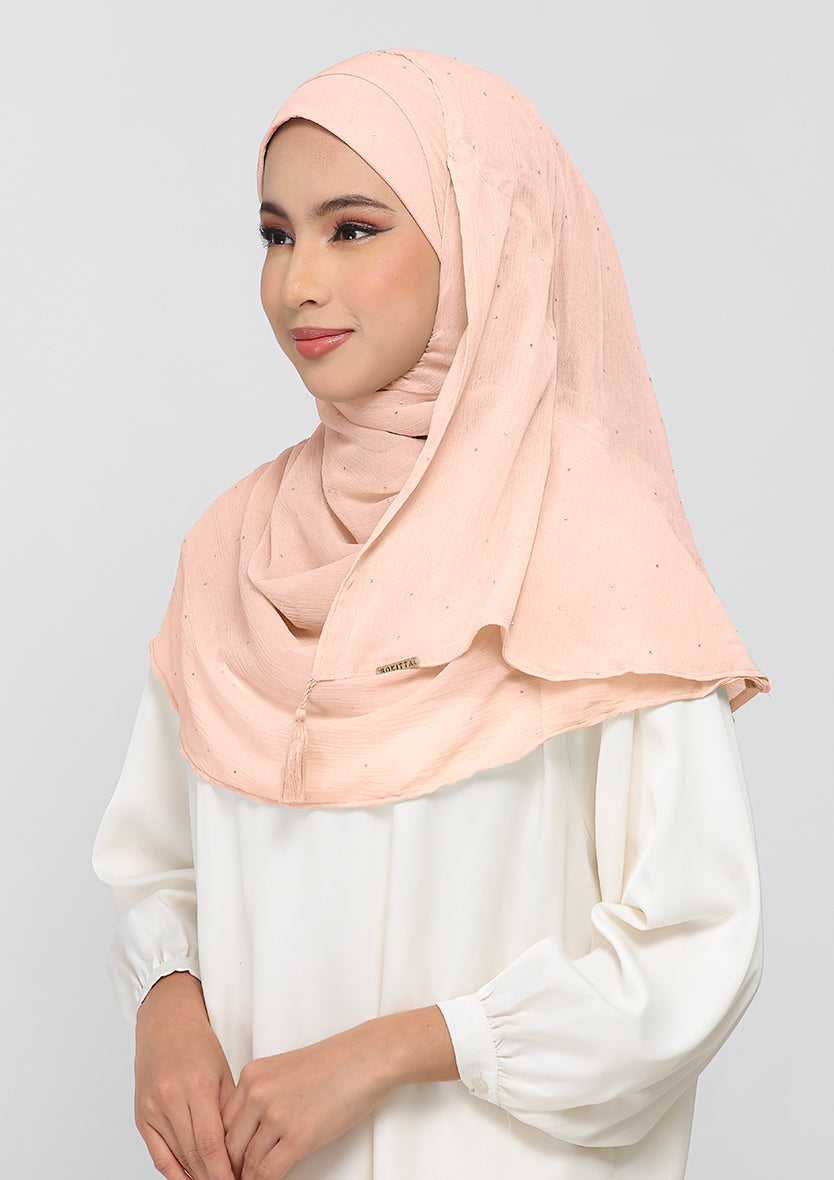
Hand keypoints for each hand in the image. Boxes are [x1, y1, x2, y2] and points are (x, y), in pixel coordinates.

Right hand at [134, 971, 236, 1179]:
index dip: (224, 1170)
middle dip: (214, 1176)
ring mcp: (152, 1108)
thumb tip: (239, 1150)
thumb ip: (229, 1111)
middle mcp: (171, 1098)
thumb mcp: (223, 1072)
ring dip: (197, 1176)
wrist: (166, 1023)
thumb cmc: (198, 1044)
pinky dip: (173, 1172)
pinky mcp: (141, 1116)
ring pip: (177, 1157)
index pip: (211, 1143)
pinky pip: (158, 1155)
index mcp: (197, 1086)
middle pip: (193, 1154)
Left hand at [222, 1021, 390, 1179]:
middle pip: (229, 1144)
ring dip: (248, 1177)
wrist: (366, 1058)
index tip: (227, 1161)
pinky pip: (268, 1172)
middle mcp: (257, 1093)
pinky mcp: (298, 1136)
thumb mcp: (284, 1071)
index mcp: (252, 1075)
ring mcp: (276, 1115)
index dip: (223, 1148)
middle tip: (235, 1176)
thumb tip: (251, 1131)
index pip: (223, 1121)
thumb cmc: (334, 1063)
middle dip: (232, 1166)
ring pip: (247, 1162)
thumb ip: (262, 1095)